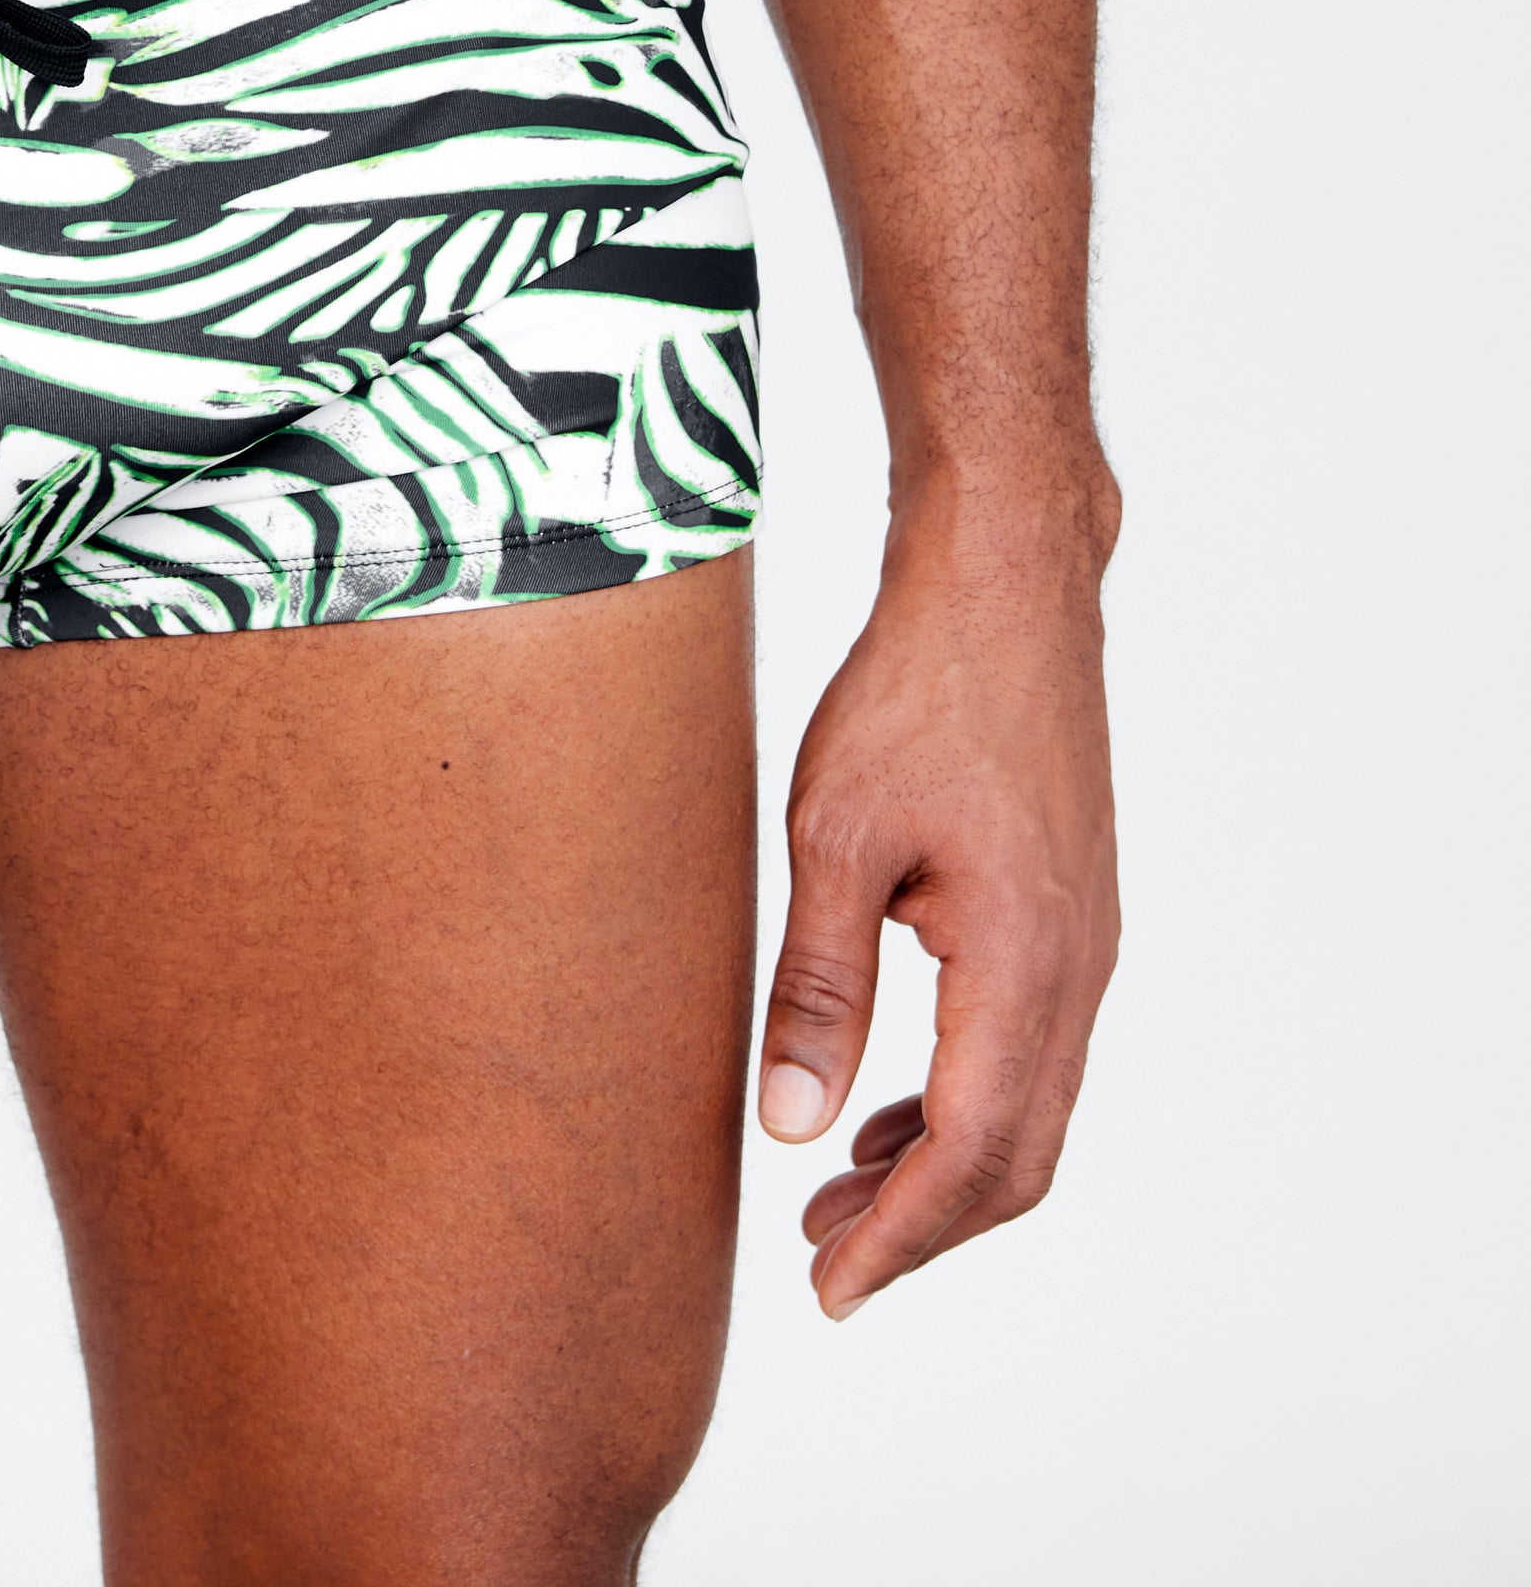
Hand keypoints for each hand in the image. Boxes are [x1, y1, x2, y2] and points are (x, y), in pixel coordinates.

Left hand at [754, 482, 1119, 1317]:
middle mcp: (1077, 971)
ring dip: (941, 1168)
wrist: (1007, 586)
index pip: (972, 1153)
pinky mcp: (1069, 914)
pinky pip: (1029, 1050)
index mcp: (1024, 962)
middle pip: (1015, 1157)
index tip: (830, 1292)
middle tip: (823, 1263)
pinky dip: (963, 1100)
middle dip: (922, 1226)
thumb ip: (818, 986)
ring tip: (838, 1195)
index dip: (902, 1239)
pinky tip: (888, 1103)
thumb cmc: (916, 689)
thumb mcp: (834, 834)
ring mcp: (1084, 943)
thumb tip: (792, 1126)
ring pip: (1027, 1108)